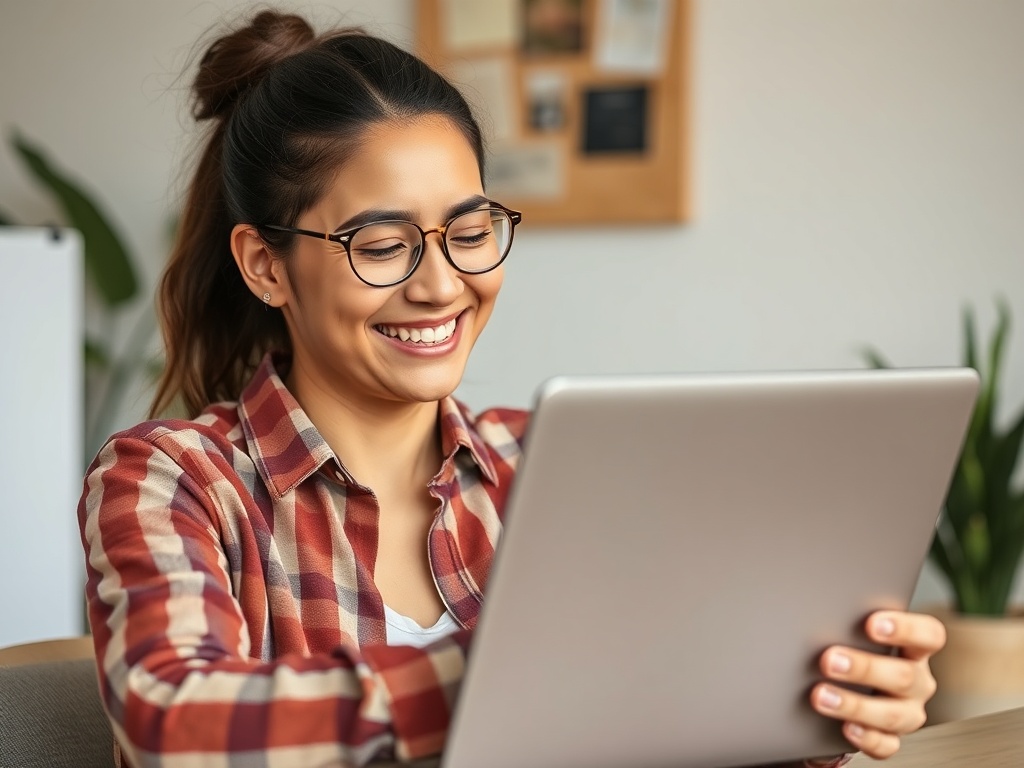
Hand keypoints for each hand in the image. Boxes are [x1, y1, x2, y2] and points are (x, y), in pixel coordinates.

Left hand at [810, 610, 945, 759]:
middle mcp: (917, 681)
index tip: (871, 623)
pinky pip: (886, 744)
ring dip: (855, 705)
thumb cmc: (853, 646)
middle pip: (904, 676)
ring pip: (893, 714)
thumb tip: (814, 611)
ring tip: (821, 695)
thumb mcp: (857, 630)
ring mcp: (907, 712)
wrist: (847, 685)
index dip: (906, 629)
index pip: (929, 635)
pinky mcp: (892, 738)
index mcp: (915, 649)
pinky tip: (845, 728)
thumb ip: (849, 621)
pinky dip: (866, 738)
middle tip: (829, 660)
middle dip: (865, 668)